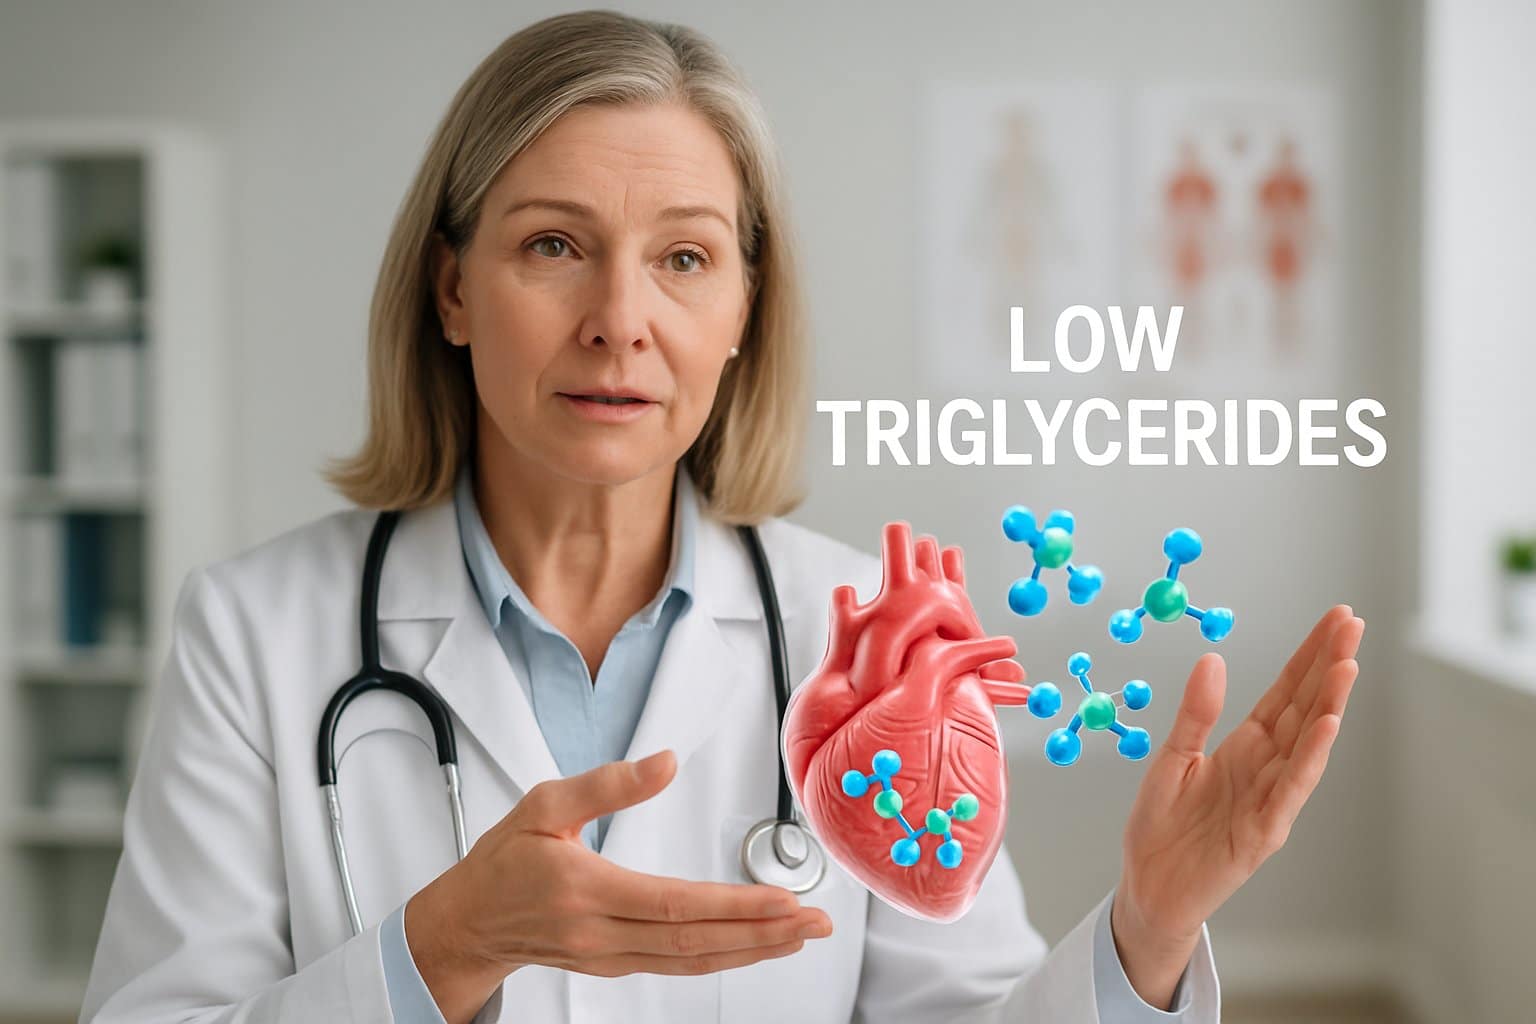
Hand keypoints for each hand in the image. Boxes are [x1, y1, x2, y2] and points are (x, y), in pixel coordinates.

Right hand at [405, 750, 831, 1023]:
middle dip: (762, 934)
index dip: (734, 907)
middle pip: (695, 942)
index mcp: (585, 890)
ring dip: (751, 950)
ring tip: (799, 936)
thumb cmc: (503, 862)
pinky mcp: (614, 965)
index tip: (782, 900)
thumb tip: (664, 762)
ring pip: (692, 962)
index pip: (674, 905)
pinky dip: (722, 958)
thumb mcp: (542, 804)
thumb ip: (605, 784)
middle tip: (814, 923)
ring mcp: (609, 957)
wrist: (467, 922)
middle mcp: (600, 934)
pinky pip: (678, 966)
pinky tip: (752, 946)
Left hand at [1112, 605, 1364, 1009]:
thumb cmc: (1163, 826)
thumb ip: (1195, 713)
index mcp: (1246, 746)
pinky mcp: (1264, 831)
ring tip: (1348, 665)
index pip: (1287, 692)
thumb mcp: (1172, 758)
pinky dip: (1311, 757)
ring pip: (1308, 744)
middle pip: (1305, 708)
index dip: (1310, 656)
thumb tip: (1212, 659)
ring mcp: (1271, 798)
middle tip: (1353, 624)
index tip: (1337, 619)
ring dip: (1329, 704)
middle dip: (1330, 666)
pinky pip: (1292, 788)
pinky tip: (1328, 725)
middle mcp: (1267, 767)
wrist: (1149, 886)